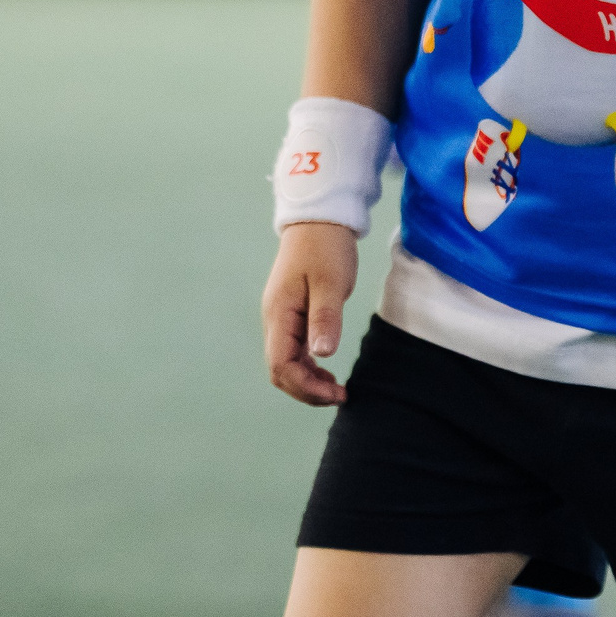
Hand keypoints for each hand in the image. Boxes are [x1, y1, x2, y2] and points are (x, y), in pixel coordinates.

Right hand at [263, 221, 359, 405]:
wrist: (320, 221)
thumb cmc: (326, 247)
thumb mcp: (331, 281)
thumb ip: (325, 317)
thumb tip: (321, 354)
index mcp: (279, 315)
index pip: (281, 366)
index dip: (305, 387)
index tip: (335, 393)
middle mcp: (275, 321)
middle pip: (280, 371)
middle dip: (307, 390)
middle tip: (340, 396)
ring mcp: (282, 319)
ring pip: (287, 363)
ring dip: (308, 381)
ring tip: (337, 389)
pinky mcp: (293, 316)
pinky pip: (295, 351)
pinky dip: (310, 366)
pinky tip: (328, 371)